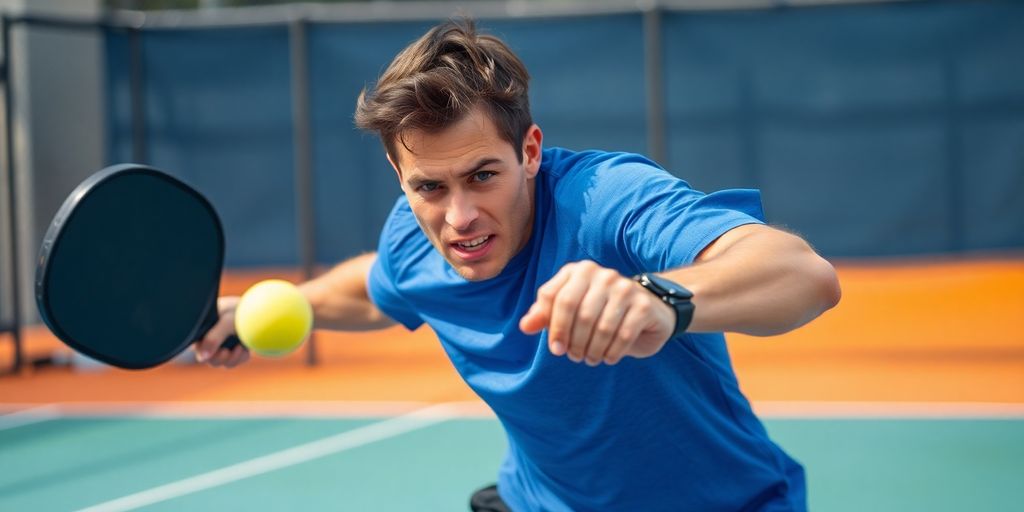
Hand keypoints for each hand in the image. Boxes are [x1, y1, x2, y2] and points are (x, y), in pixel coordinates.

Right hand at [193, 296, 249, 367]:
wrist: (261, 308)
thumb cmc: (240, 310)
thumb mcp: (226, 321)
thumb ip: (213, 338)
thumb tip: (202, 358)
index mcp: (203, 328)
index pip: (196, 346)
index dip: (203, 352)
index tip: (216, 349)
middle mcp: (212, 337)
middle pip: (209, 358)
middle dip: (218, 358)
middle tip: (226, 352)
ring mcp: (225, 343)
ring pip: (222, 361)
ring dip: (231, 359)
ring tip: (239, 348)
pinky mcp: (236, 347)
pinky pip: (235, 360)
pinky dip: (240, 357)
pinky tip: (244, 348)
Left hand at [519, 261, 675, 365]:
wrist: (647, 313)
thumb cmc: (600, 313)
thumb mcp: (569, 313)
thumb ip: (545, 316)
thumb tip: (525, 326)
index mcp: (578, 271)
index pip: (554, 297)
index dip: (552, 326)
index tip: (556, 349)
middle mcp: (602, 274)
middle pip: (577, 313)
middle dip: (573, 341)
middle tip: (575, 357)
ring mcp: (624, 287)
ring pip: (600, 327)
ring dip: (592, 350)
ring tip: (590, 358)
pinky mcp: (643, 305)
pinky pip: (622, 335)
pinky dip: (612, 353)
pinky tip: (608, 357)